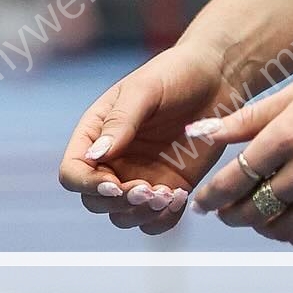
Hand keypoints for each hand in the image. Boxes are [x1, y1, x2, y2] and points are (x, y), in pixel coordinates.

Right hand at [58, 44, 239, 235]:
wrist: (218, 75)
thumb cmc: (177, 73)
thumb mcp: (146, 89)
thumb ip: (121, 121)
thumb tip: (95, 155)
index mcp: (96, 135)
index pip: (73, 173)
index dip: (87, 185)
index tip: (114, 185)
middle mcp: (113, 161)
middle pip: (95, 201)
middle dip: (118, 203)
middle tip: (148, 190)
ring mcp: (140, 177)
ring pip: (123, 217)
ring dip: (140, 214)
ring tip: (168, 195)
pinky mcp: (169, 186)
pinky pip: (156, 220)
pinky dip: (164, 219)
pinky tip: (181, 197)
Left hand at [187, 54, 292, 249]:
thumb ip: (251, 117)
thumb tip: (202, 131)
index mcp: (291, 132)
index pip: (235, 177)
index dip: (213, 196)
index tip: (204, 203)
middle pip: (254, 208)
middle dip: (233, 215)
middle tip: (229, 212)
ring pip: (283, 229)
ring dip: (264, 228)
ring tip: (263, 217)